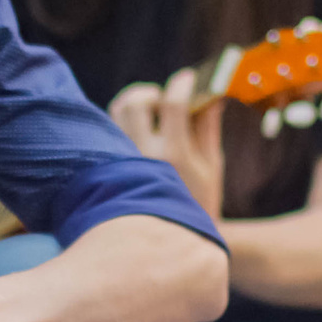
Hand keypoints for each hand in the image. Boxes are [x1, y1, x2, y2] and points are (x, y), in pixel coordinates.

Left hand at [110, 69, 224, 218]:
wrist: (167, 244)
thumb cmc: (198, 203)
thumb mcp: (211, 166)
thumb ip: (208, 127)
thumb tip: (214, 94)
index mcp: (173, 156)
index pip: (173, 104)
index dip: (181, 83)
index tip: (187, 77)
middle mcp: (142, 156)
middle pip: (135, 102)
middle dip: (150, 91)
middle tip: (162, 98)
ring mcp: (122, 162)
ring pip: (117, 113)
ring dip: (133, 102)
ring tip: (149, 112)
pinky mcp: (107, 168)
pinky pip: (109, 130)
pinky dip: (123, 121)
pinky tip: (138, 131)